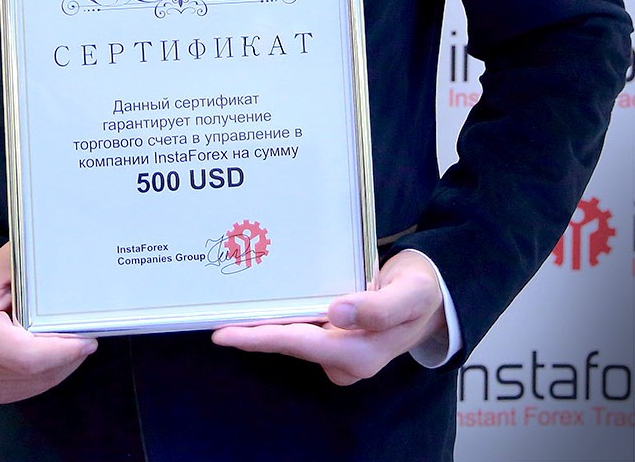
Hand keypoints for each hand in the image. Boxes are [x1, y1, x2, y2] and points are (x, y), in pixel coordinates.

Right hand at [0, 243, 97, 402]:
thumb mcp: (8, 262)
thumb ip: (33, 264)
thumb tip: (68, 265)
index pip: (28, 356)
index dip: (63, 351)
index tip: (88, 340)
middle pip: (37, 372)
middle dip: (68, 356)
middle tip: (87, 337)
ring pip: (38, 383)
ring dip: (62, 366)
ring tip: (73, 342)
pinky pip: (31, 389)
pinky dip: (50, 373)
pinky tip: (56, 354)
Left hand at [211, 249, 445, 385]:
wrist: (435, 292)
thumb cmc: (423, 291)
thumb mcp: (409, 295)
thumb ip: (379, 306)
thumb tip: (338, 314)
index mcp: (361, 352)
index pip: (300, 343)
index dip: (260, 338)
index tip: (225, 334)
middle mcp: (345, 356)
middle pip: (288, 343)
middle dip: (251, 334)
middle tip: (213, 321)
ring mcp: (340, 347)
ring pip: (293, 335)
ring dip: (263, 324)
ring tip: (227, 309)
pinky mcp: (337, 334)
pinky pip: (302, 326)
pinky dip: (281, 315)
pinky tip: (263, 301)